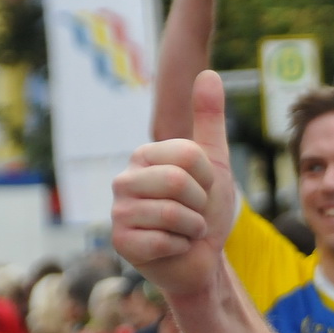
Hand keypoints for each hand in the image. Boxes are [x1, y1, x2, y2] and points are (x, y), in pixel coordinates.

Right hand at [112, 72, 236, 301]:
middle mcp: (124, 179)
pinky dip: (180, 247)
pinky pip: (163, 240)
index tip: (203, 190)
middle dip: (201, 204)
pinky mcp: (121, 242)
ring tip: (185, 231)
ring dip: (193, 228)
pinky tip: (173, 248)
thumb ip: (209, 120)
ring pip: (172, 213)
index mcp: (145, 156)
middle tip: (194, 214)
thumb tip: (209, 72)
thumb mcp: (214, 163)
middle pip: (178, 181)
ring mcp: (119, 211)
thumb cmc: (206, 211)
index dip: (208, 178)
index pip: (189, 155)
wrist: (203, 260)